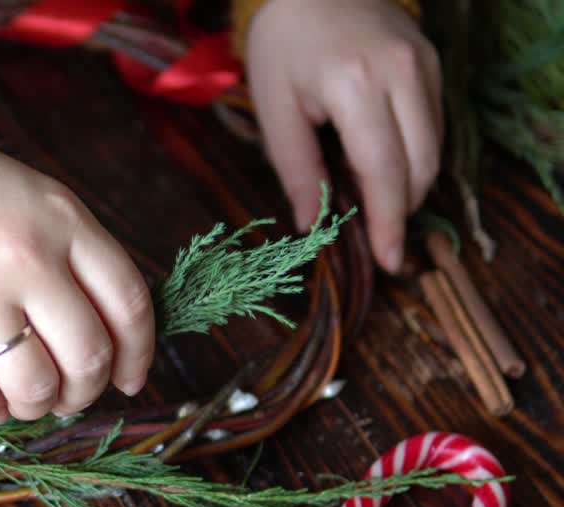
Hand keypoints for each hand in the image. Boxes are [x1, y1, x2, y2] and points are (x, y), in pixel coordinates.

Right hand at [0, 121, 154, 421]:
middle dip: (84, 391)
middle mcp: (26, 258)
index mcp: (60, 218)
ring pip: (35, 386)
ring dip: (37, 406)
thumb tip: (100, 326)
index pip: (128, 302)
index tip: (129, 378)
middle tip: (67, 396)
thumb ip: (64, 246)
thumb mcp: (21, 192)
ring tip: (24, 401)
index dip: (137, 353)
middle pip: (88, 355)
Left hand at [245, 0, 442, 272]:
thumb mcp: (275, 109)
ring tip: (376, 204)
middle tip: (379, 240)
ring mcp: (423, 65)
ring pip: (434, 147)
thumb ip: (296, 169)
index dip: (388, 221)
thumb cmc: (282, 46)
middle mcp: (400, 74)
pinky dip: (414, 154)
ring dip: (410, 185)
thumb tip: (314, 224)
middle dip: (402, 209)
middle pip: (420, 164)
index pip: (384, 170)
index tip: (391, 259)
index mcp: (354, 86)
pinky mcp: (432, 61)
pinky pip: (434, 124)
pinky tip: (384, 166)